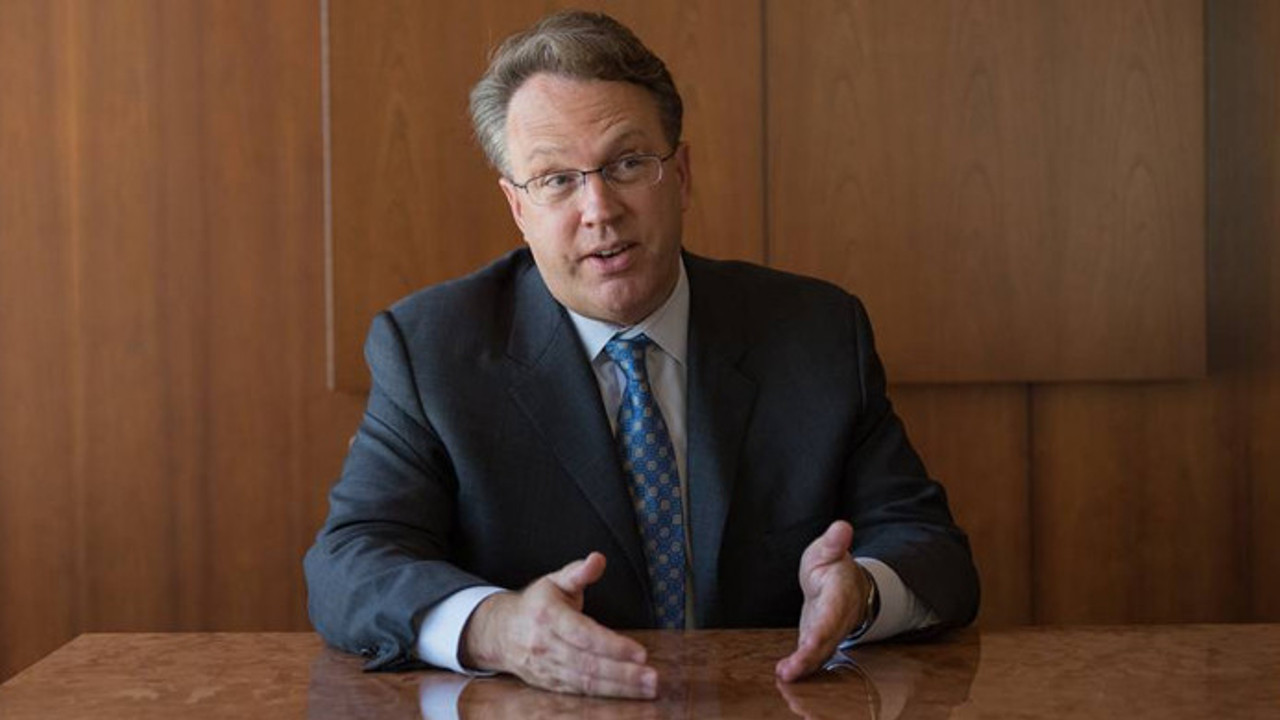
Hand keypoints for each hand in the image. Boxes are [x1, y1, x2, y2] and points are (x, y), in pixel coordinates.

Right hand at [459, 552, 658, 698]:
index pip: (583, 635)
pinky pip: (579, 693)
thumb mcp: (554, 581)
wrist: (499, 633)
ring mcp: (546, 668)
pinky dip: (604, 696)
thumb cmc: (535, 604)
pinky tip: (626, 694)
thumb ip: (578, 572)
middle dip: (622, 673)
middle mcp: (545, 645)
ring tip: (647, 689)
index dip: (612, 646)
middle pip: (587, 664)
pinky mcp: (549, 684)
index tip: (639, 652)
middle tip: (652, 678)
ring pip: (585, 683)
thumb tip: (598, 559)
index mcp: (547, 616)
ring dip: (619, 688)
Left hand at [775, 520, 869, 682]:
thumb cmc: (831, 565)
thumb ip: (833, 543)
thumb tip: (842, 527)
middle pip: (826, 640)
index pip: (832, 613)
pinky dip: (801, 667)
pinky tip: (784, 673)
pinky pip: (813, 656)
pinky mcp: (819, 640)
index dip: (823, 630)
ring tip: (786, 674)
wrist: (841, 584)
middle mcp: (838, 618)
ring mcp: (830, 632)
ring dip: (805, 667)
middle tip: (791, 670)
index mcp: (840, 593)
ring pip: (821, 652)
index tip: (810, 641)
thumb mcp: (828, 550)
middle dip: (810, 657)